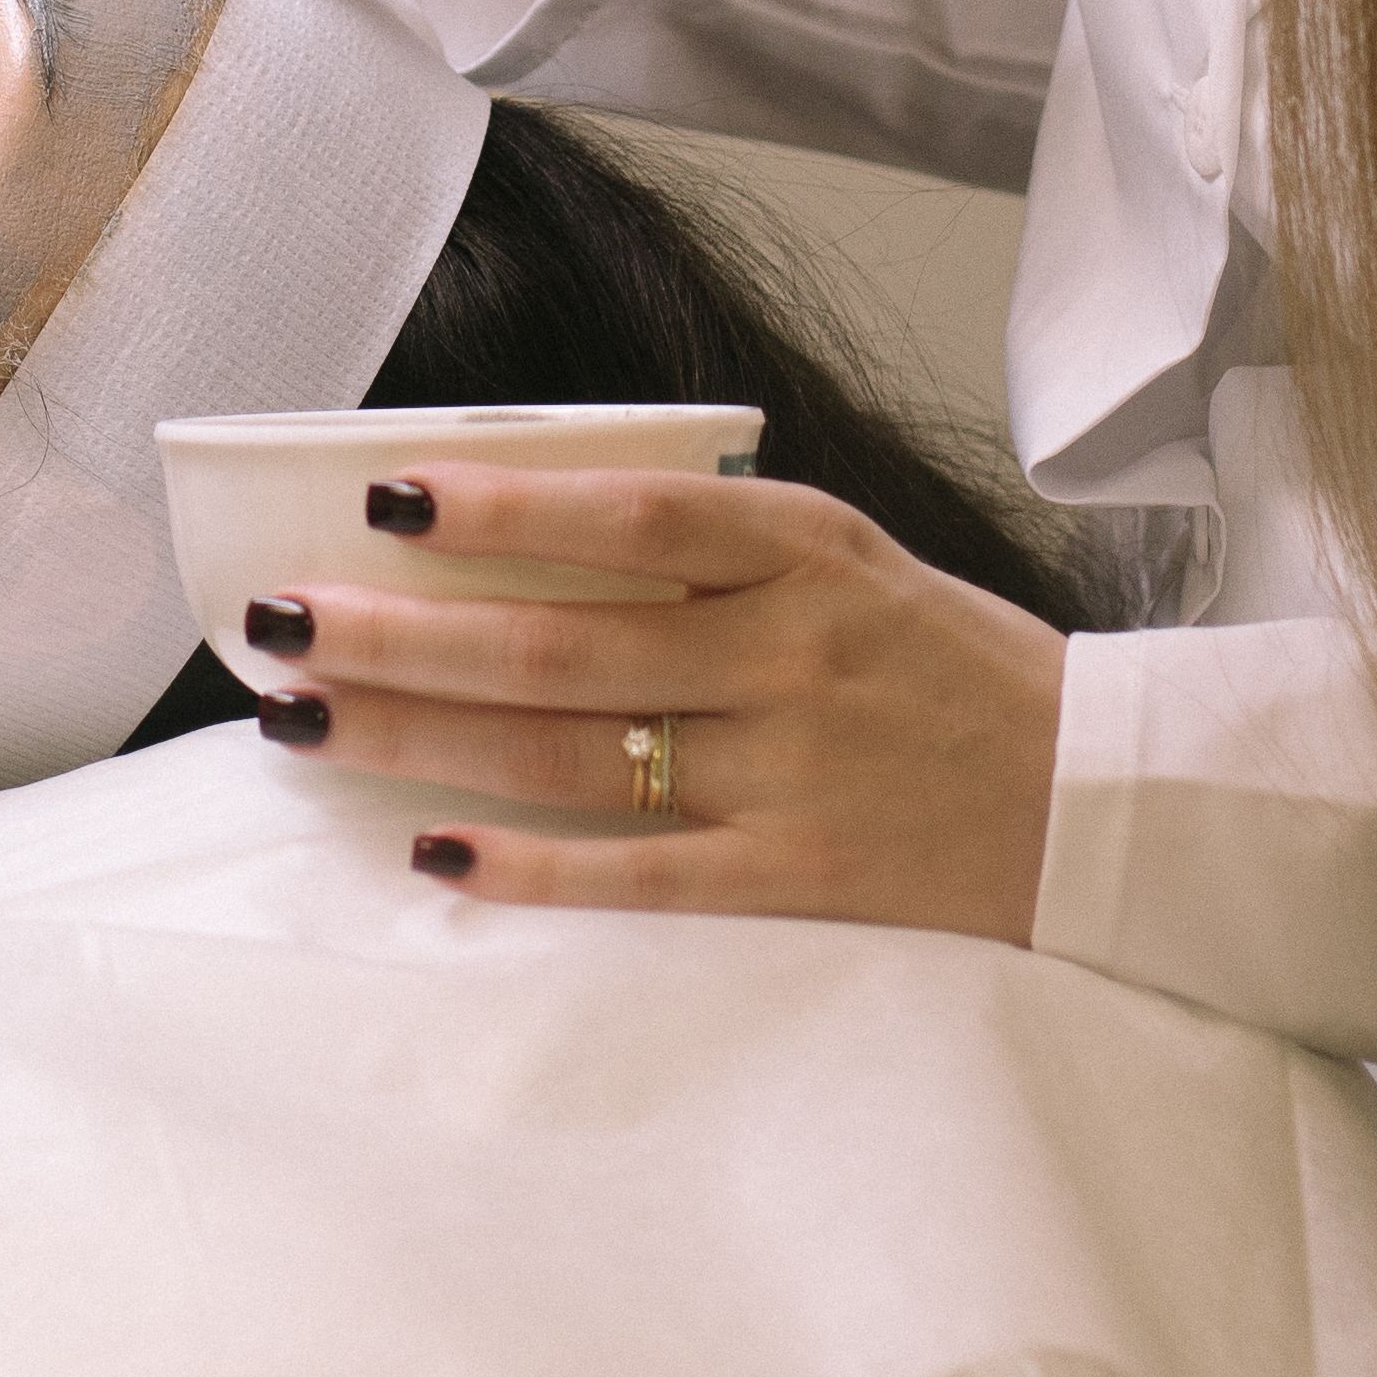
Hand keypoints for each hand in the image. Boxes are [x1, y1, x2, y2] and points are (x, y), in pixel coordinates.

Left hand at [229, 455, 1060, 939]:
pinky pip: (639, 874)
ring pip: (571, 752)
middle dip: (401, 631)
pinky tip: (434, 853)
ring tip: (305, 716)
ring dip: (423, 734)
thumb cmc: (943, 667)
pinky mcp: (798, 878)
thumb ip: (709, 545)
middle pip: (559, 640)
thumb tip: (515, 528)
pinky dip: (531, 866)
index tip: (378, 498)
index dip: (497, 507)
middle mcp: (791, 653)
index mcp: (805, 549)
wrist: (1097, 799)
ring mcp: (792, 771)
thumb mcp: (847, 561)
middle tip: (278, 621)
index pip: (627, 511)